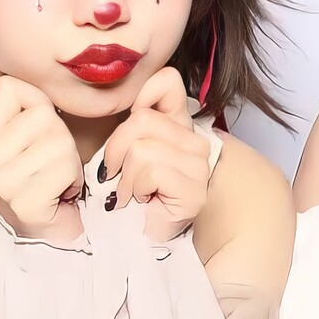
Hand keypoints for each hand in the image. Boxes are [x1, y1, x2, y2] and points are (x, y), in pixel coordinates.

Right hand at [0, 76, 84, 241]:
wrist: (52, 232)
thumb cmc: (46, 179)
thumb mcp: (34, 134)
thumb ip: (29, 102)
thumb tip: (27, 80)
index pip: (10, 88)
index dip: (39, 105)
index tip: (38, 135)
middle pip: (42, 116)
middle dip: (60, 138)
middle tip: (51, 164)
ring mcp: (1, 184)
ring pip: (58, 141)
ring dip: (69, 161)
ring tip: (56, 179)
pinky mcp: (24, 204)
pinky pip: (65, 168)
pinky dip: (73, 179)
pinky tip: (61, 194)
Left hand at [98, 67, 212, 242]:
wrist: (142, 236)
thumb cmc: (131, 192)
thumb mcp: (126, 148)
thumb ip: (131, 121)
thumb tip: (127, 102)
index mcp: (181, 125)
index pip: (167, 81)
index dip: (140, 100)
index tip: (128, 135)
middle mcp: (198, 142)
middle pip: (141, 120)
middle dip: (118, 150)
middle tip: (120, 175)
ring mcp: (200, 167)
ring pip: (142, 149)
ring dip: (126, 177)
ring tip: (133, 192)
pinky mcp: (194, 190)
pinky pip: (150, 171)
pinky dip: (136, 188)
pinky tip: (142, 200)